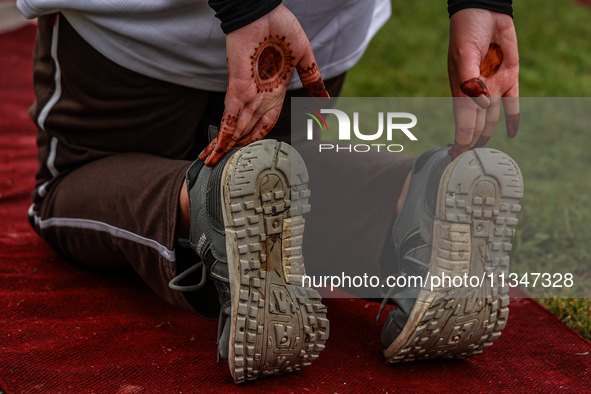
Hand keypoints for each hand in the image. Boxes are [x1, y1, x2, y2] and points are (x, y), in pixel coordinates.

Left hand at [199, 4, 328, 165]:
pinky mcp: (238, 84)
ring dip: (223, 144)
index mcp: (273, 90)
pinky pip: (232, 112)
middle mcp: (259, 94)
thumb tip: (325, 99)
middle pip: (245, 128)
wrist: (264, 9)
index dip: (256, 137)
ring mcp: (247, 90)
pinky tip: (220, 145)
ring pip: (235, 124)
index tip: (246, 149)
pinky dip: (227, 130)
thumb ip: (313, 79)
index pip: (265, 122)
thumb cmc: (281, 27)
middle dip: (232, 146)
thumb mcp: (304, 57)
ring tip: (210, 161)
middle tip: (216, 163)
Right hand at [447, 8, 518, 158]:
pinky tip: (511, 133)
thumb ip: (471, 81)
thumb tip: (482, 105)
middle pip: (476, 123)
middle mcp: (477, 91)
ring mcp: (494, 86)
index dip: (460, 140)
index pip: (461, 122)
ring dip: (489, 134)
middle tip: (471, 161)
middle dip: (473, 141)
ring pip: (492, 117)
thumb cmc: (467, 32)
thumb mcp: (464, 54)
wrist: (484, 11)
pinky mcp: (509, 77)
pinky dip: (512, 118)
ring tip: (486, 151)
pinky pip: (512, 103)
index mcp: (461, 89)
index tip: (456, 157)